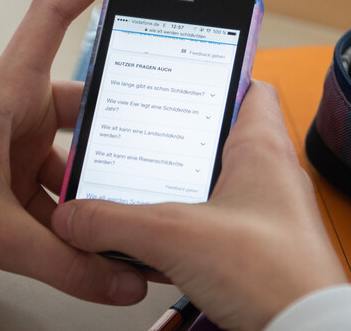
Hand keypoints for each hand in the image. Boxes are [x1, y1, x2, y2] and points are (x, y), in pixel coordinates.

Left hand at [0, 0, 150, 304]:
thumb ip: (63, 261)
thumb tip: (126, 282)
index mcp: (6, 94)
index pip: (53, 15)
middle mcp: (19, 110)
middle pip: (90, 101)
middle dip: (127, 122)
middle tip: (169, 134)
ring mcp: (22, 143)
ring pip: (83, 153)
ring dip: (103, 184)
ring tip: (135, 212)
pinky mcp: (22, 176)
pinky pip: (69, 188)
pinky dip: (85, 214)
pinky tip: (105, 244)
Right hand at [52, 81, 348, 330]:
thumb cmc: (275, 274)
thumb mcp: (174, 235)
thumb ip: (113, 222)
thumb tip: (74, 216)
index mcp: (261, 147)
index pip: (248, 87)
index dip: (213, 77)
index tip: (177, 77)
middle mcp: (269, 177)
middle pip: (217, 139)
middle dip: (174, 143)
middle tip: (139, 139)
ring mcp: (267, 216)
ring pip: (213, 188)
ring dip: (176, 193)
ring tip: (136, 191)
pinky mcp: (259, 252)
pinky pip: (215, 229)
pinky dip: (185, 233)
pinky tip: (156, 245)